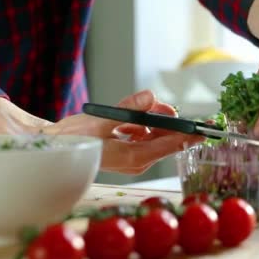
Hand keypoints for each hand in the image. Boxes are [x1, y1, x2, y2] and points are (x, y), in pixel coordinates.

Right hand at [42, 90, 203, 174]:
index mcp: (132, 157)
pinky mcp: (126, 155)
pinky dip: (140, 126)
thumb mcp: (101, 120)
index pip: (169, 145)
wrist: (54, 149)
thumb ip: (128, 109)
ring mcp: (132, 159)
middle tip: (158, 105)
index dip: (188, 136)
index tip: (204, 130)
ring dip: (150, 121)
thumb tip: (151, 97)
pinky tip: (126, 120)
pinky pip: (144, 138)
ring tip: (132, 111)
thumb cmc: (73, 138)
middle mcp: (136, 161)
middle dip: (166, 121)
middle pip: (165, 140)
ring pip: (155, 137)